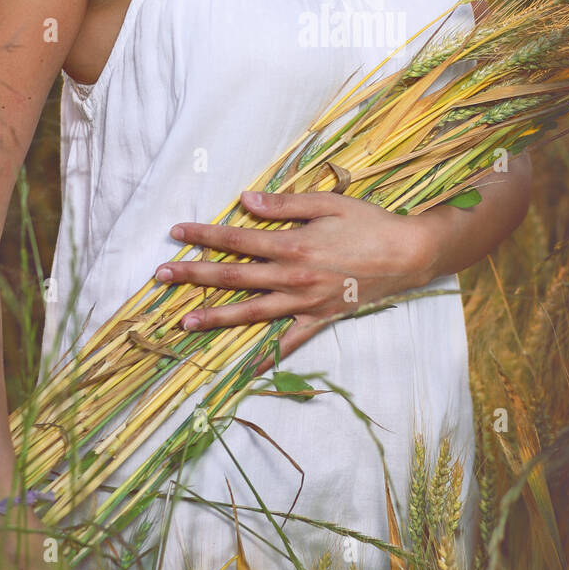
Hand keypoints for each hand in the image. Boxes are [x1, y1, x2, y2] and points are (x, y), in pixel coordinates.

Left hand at [156, 189, 429, 367]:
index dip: (205, 235)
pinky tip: (246, 368)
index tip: (176, 232)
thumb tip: (244, 201)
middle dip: (195, 276)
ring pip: (252, 312)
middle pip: (234, 278)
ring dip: (216, 316)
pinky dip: (269, 356)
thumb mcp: (327, 203)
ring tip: (184, 321)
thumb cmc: (369, 223)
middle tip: (160, 275)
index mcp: (292, 245)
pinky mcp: (321, 318)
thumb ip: (284, 204)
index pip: (238, 240)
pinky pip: (290, 342)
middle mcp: (292, 278)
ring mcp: (305, 302)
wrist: (408, 255)